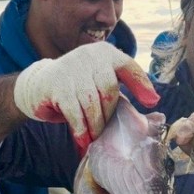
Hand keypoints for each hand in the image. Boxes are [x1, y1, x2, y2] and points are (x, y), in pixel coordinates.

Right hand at [13, 44, 157, 149]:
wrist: (39, 85)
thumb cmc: (78, 87)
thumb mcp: (101, 81)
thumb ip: (123, 87)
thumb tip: (154, 101)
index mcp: (104, 53)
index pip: (128, 66)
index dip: (141, 84)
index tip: (152, 103)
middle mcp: (88, 56)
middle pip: (109, 90)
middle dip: (108, 114)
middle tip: (105, 131)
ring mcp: (71, 69)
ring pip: (92, 103)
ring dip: (95, 125)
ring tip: (95, 139)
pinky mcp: (57, 85)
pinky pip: (75, 112)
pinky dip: (81, 129)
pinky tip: (83, 140)